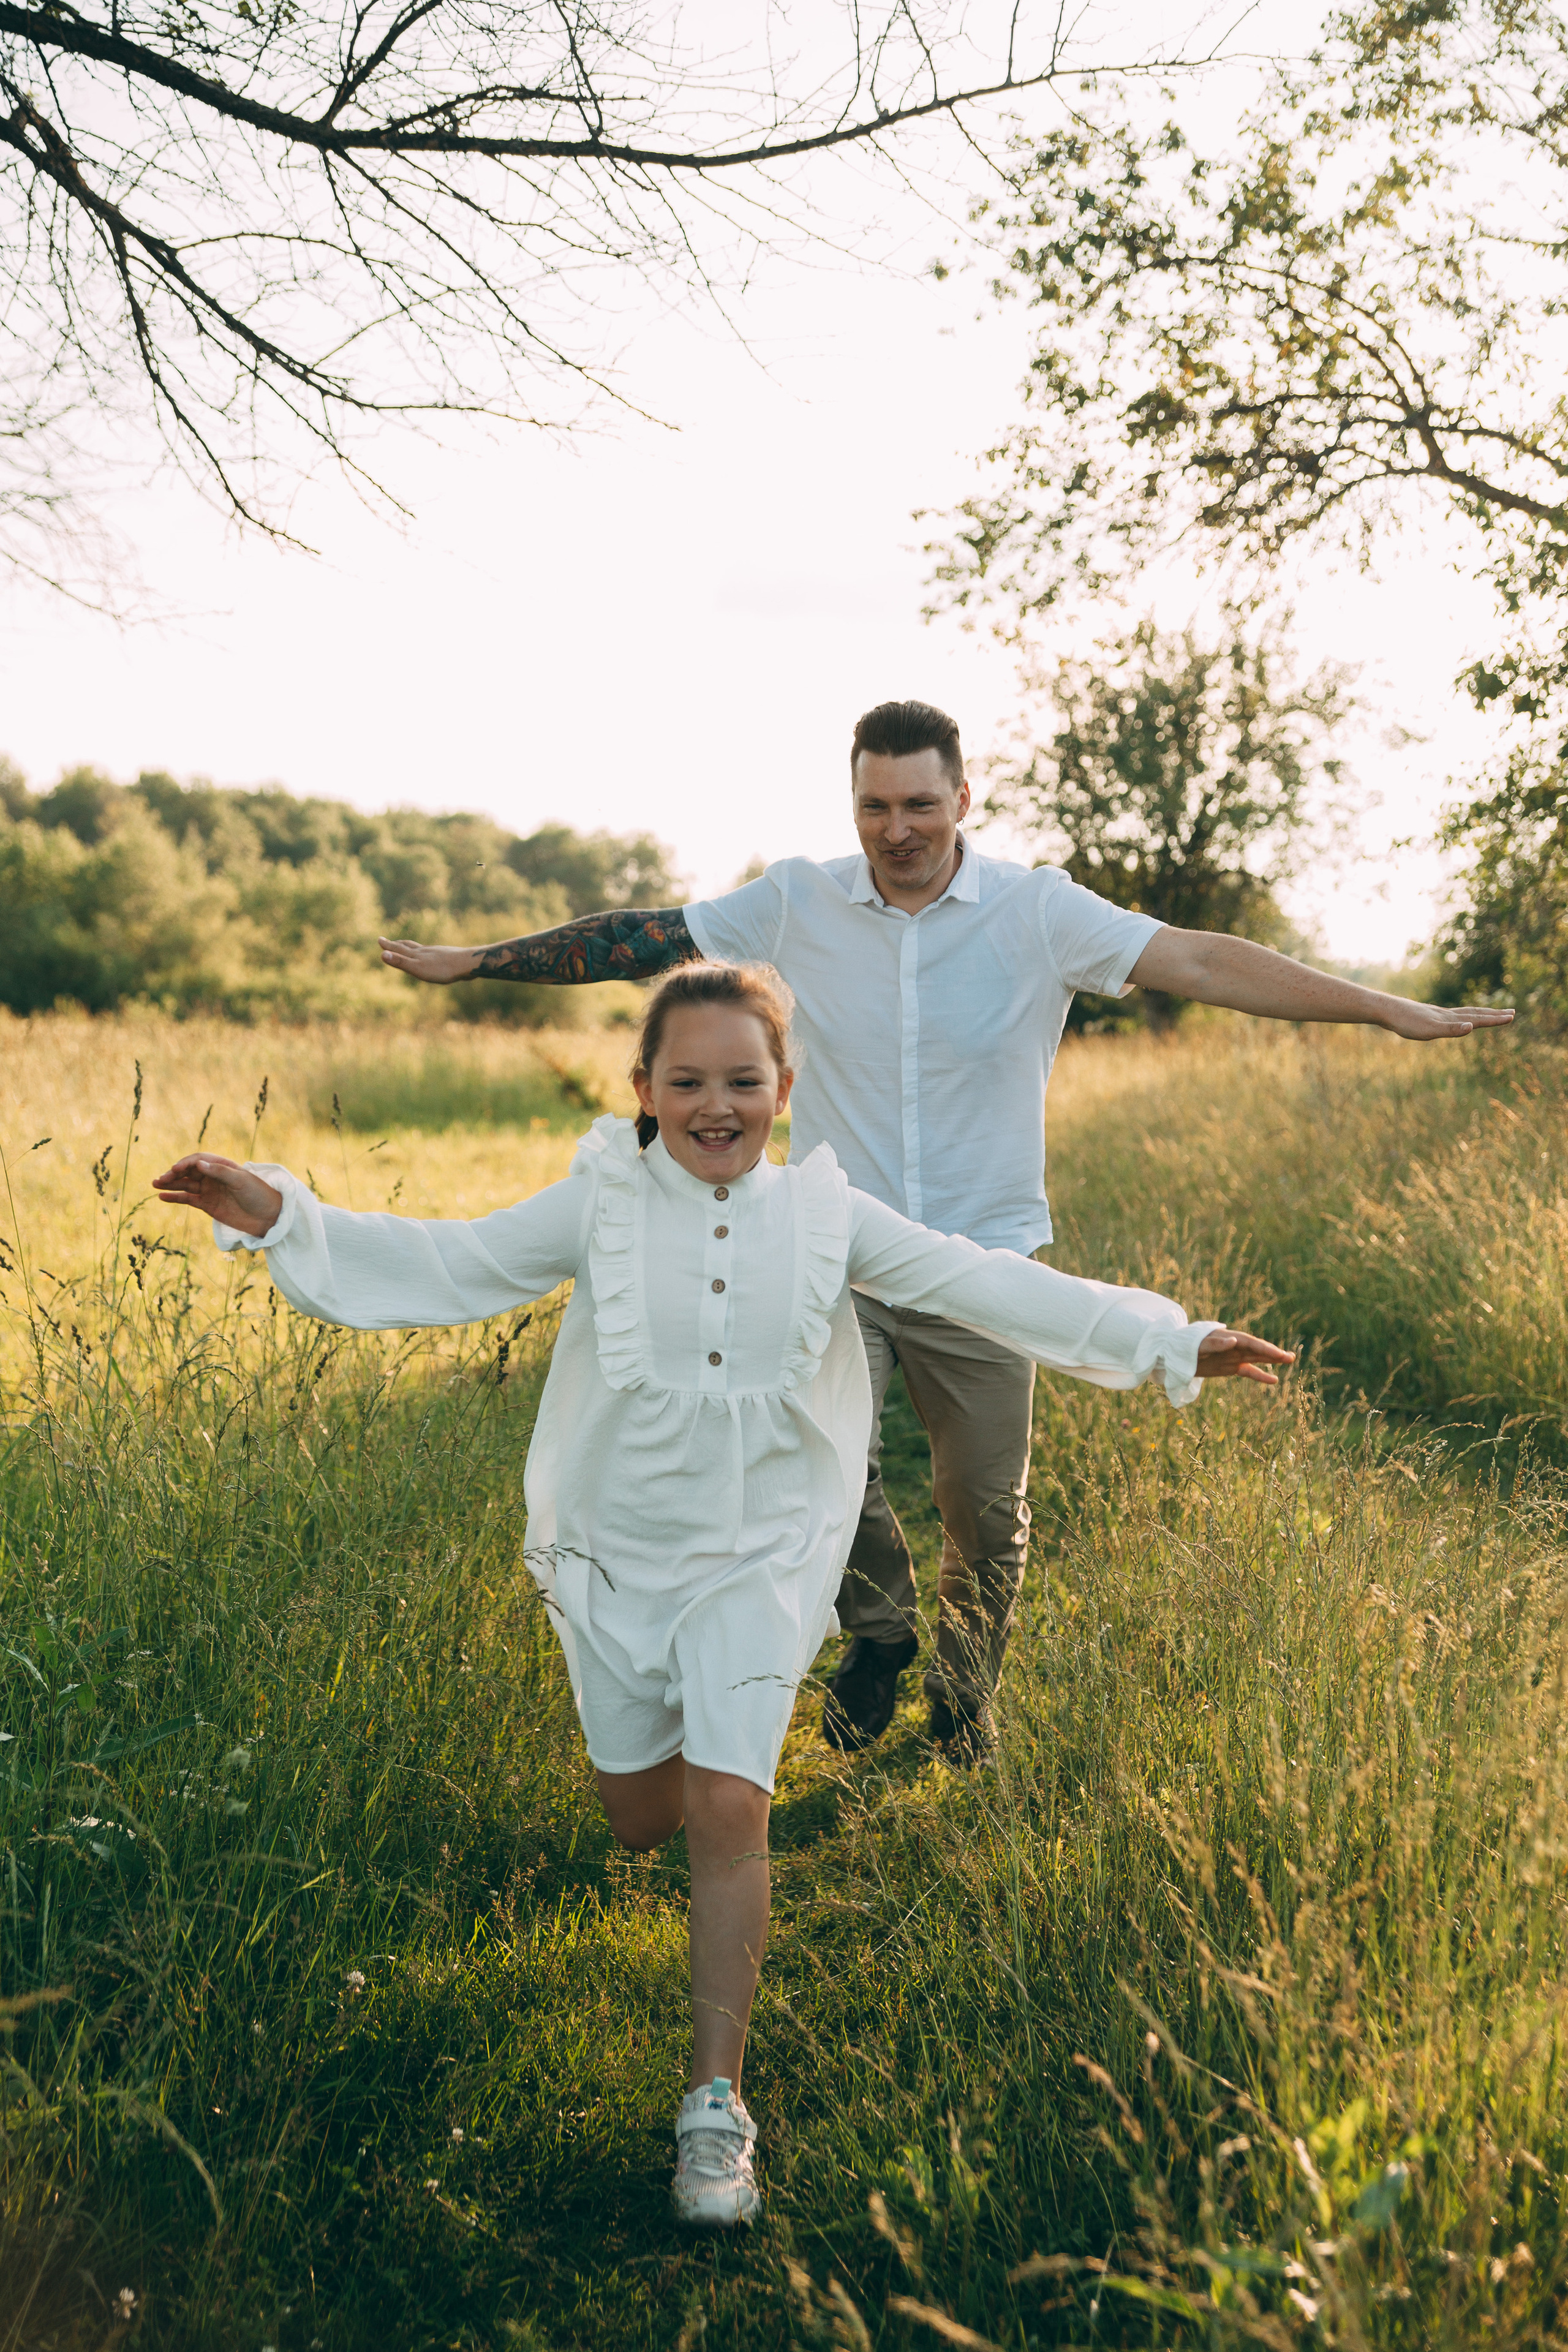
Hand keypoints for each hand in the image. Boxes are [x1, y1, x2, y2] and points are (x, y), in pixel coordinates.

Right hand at [153, 1153, 283, 1238]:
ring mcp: (209, 1191)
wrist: (268, 1217)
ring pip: (185, 1185)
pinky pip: (187, 1199)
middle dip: (173, 1174)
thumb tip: (199, 1164)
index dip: (186, 1163)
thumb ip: (220, 1172)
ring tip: (154, 1184)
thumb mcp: (242, 1181)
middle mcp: (213, 1177)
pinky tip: (162, 1197)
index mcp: (222, 1166)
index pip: (199, 1160)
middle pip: (189, 1172)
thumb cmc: (258, 1194)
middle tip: (160, 1179)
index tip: (176, 1169)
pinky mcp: (207, 1205)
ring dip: (170, 1184)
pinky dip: (175, 1198)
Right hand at [379, 937, 475, 983]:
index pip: (399, 949)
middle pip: (408, 946)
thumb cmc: (442, 969)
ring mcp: (436, 952)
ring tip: (407, 946)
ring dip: (410, 947)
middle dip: (396, 944)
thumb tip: (381, 954)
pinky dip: (425, 953)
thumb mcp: (418, 968)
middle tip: (388, 940)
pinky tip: (431, 956)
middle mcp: (425, 951)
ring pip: (419, 948)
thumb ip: (401, 962)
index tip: (379, 939)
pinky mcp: (447, 956)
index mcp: (417, 954)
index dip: (388, 945)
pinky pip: (432, 953)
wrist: (467, 964)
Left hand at [1195, 1328, 1295, 1386]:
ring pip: (1257, 1358)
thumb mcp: (1198, 1344)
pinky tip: (1274, 1380)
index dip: (1264, 1348)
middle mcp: (1234, 1346)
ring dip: (1272, 1360)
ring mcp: (1234, 1356)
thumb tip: (1233, 1340)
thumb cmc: (1186, 1345)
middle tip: (1290, 1357)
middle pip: (1257, 1349)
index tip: (1278, 1354)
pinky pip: (1249, 1371)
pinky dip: (1261, 1376)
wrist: (1175, 1354)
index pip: (1250, 1343)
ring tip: (1290, 1360)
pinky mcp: (1231, 1367)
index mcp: (1228, 1337)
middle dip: (1273, 1353)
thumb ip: (1215, 1343)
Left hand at [1377, 998, 1514, 1040]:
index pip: (1478, 1018)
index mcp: (1450, 1018)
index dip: (1495, 1019)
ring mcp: (1438, 1014)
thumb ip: (1451, 1030)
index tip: (1512, 1017)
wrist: (1387, 1011)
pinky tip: (1457, 1019)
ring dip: (1480, 1014)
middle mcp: (1447, 1014)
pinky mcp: (1429, 1015)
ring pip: (1464, 1013)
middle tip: (1512, 1012)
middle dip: (1494, 1014)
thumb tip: (1472, 1027)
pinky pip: (1452, 1015)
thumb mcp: (1430, 1030)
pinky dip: (1462, 1016)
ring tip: (1490, 1013)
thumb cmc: (1407, 1023)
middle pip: (1475, 1013)